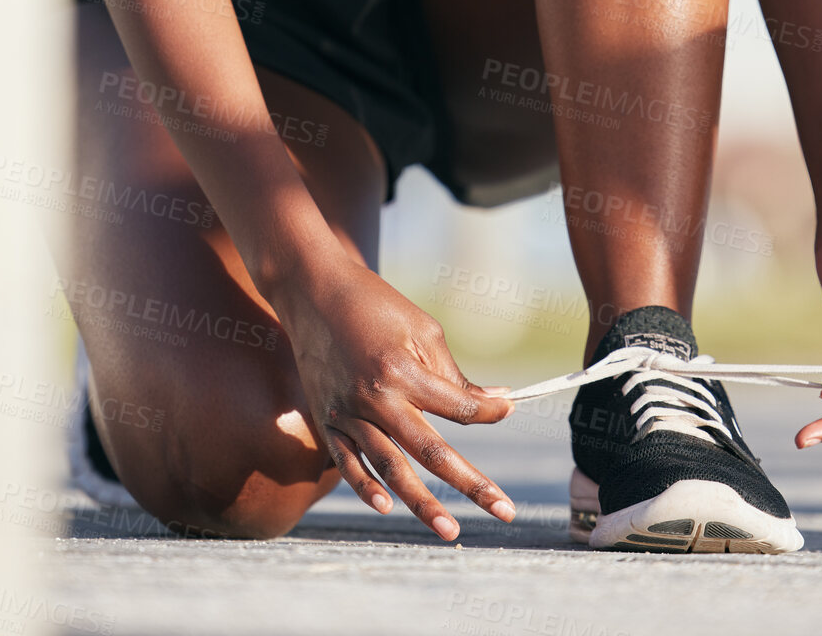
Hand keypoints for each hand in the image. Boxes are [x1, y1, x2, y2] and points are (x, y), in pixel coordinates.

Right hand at [275, 253, 515, 539]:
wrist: (313, 291)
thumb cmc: (376, 305)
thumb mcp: (421, 330)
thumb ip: (451, 374)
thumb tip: (491, 402)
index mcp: (402, 370)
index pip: (457, 406)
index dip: (489, 410)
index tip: (508, 407)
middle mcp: (375, 398)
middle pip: (430, 450)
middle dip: (471, 483)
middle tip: (505, 510)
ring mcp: (347, 413)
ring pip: (390, 467)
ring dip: (422, 503)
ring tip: (450, 531)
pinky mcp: (328, 419)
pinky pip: (348, 463)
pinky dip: (366, 488)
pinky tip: (387, 508)